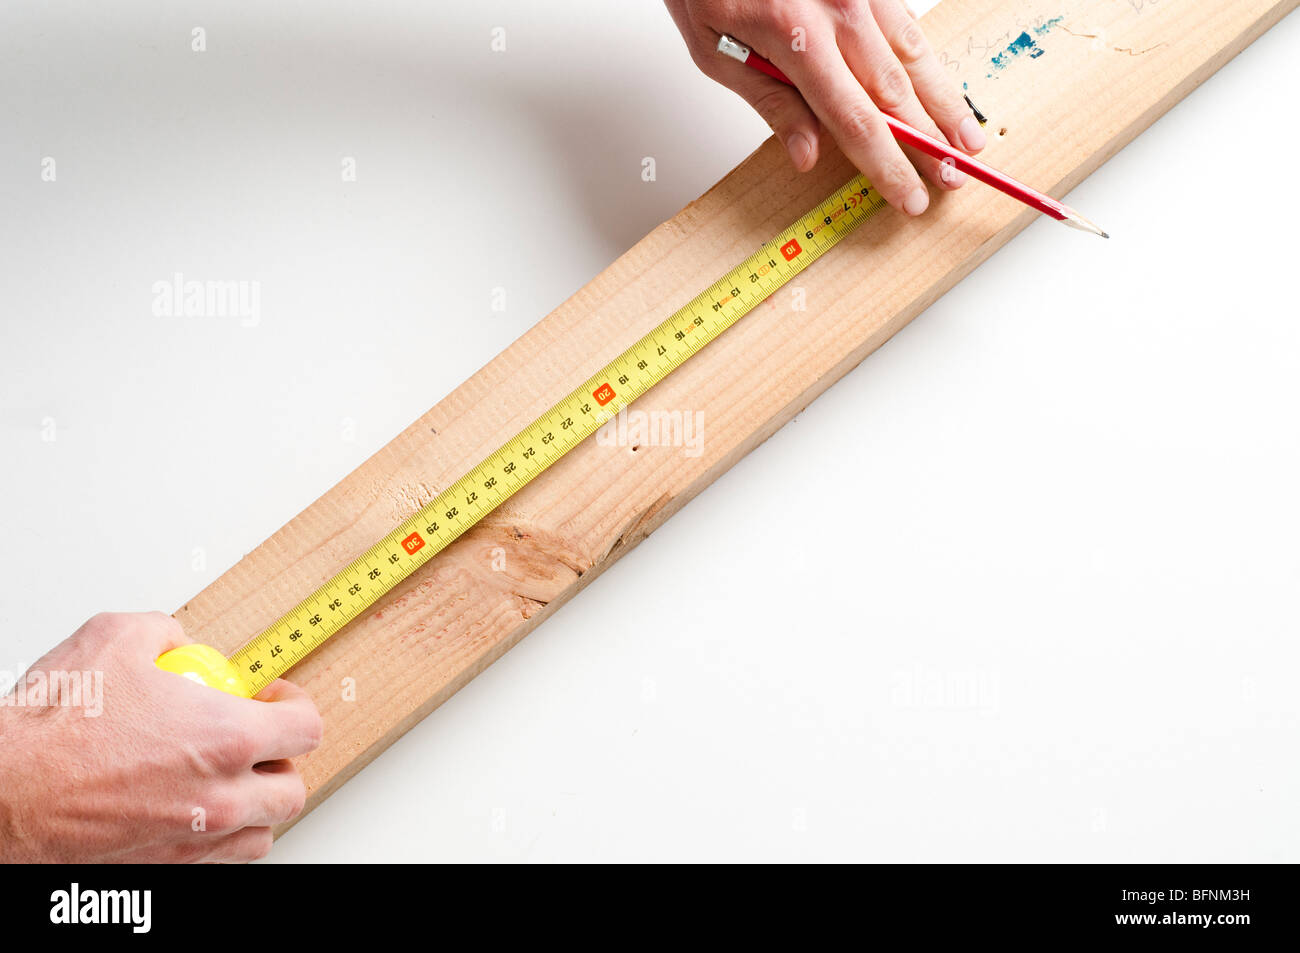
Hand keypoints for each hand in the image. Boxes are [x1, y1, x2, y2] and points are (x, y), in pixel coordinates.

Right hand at [0, 612, 321, 861]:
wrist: (2, 793)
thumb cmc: (51, 730)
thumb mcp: (115, 638)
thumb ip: (164, 631)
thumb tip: (178, 639)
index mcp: (224, 739)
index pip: (305, 729)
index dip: (296, 707)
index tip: (275, 698)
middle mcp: (219, 797)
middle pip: (291, 788)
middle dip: (283, 760)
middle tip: (257, 739)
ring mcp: (195, 839)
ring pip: (262, 830)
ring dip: (258, 802)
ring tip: (231, 777)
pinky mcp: (166, 867)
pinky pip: (222, 858)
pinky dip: (224, 835)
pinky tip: (198, 808)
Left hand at [665, 0, 985, 215]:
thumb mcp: (716, 52)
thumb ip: (770, 103)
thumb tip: (808, 155)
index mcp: (797, 37)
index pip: (856, 122)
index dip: (889, 166)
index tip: (909, 197)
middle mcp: (839, 10)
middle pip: (896, 94)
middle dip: (929, 143)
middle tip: (952, 179)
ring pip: (914, 56)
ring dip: (944, 103)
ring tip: (967, 140)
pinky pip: (906, 25)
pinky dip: (927, 61)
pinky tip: (942, 88)